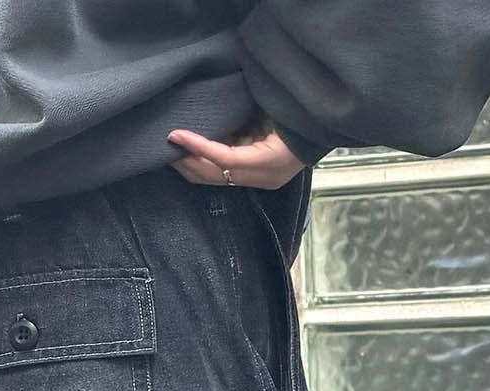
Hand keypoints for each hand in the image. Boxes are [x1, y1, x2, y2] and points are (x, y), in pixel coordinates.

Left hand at [167, 119, 303, 188]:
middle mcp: (263, 177)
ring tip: (173, 150)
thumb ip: (247, 115)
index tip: (176, 135)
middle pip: (216, 176)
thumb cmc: (300, 112)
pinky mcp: (257, 178)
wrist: (324, 124)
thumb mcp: (274, 109)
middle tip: (166, 146)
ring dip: (194, 165)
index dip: (199, 147)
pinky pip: (225, 173)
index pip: (225, 159)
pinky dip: (208, 163)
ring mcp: (261, 181)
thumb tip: (215, 110)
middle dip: (188, 162)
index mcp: (270, 161)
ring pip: (217, 179)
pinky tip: (193, 151)